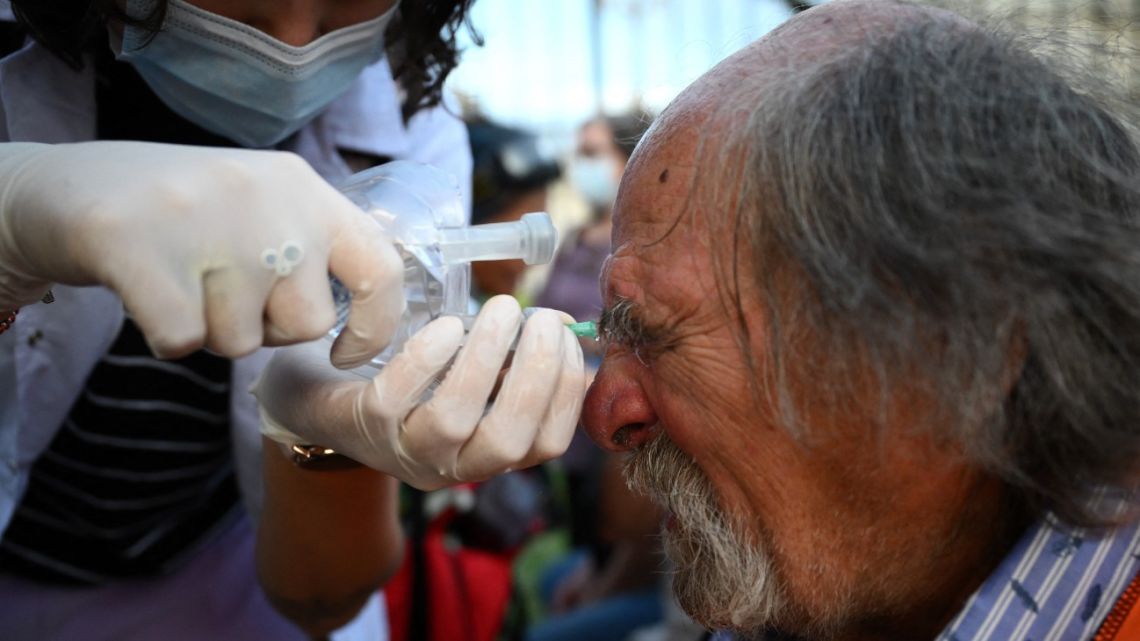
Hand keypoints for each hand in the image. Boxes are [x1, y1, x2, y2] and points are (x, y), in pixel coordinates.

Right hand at [0, 141, 402, 366]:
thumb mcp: (264, 204)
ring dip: (210, 330)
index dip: (377, 325)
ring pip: (240, 340)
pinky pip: (183, 341)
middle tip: (221, 289)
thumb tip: (382, 301)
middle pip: (306, 323)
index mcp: (304, 186)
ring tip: (182, 278)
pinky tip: (147, 292)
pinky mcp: (139, 244)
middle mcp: (265, 197)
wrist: (67, 185)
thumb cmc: (183, 213)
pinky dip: (164, 336)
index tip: (348, 351)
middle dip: (266, 329)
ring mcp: (204, 217)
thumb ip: (319, 243)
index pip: (380, 266)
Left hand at [255, 295, 586, 489]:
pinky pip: (398, 396)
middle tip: (542, 321)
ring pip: (453, 418)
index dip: (566, 392)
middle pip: (505, 440)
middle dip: (534, 376)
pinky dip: (430, 358)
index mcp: (488, 456)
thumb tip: (565, 325)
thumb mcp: (474, 379)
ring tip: (502, 309)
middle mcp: (451, 466)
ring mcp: (405, 448)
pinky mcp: (365, 423)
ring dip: (486, 358)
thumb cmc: (420, 383)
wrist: (333, 395)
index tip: (570, 340)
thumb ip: (517, 360)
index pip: (545, 444)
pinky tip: (448, 326)